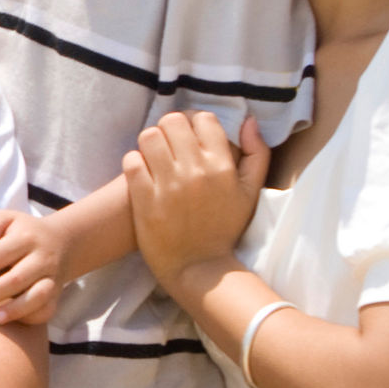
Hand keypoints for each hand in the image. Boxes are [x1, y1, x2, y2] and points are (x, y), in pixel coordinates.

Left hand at [0, 209, 63, 326]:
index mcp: (25, 237)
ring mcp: (51, 276)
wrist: (62, 242)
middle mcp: (41, 258)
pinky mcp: (57, 293)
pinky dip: (32, 317)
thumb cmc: (22, 232)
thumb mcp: (4, 219)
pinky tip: (13, 321)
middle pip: (16, 278)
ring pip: (38, 296)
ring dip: (15, 309)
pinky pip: (47, 309)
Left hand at [124, 111, 268, 285]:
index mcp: (222, 166)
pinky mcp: (144, 198)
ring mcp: (168, 184)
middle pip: (173, 121)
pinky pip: (132, 161)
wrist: (199, 268)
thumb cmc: (225, 229)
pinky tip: (142, 172)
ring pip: (149, 136)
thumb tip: (249, 121)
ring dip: (150, 143)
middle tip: (170, 145)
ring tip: (154, 157)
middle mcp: (195, 170)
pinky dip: (134, 162)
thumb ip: (257, 154)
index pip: (203, 119)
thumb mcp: (251, 193)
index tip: (191, 137)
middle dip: (170, 129)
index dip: (195, 123)